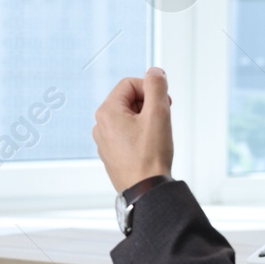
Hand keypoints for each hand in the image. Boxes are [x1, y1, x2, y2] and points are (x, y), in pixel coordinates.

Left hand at [92, 66, 173, 192]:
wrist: (146, 191)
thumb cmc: (150, 156)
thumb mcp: (158, 113)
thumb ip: (156, 87)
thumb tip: (154, 71)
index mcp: (106, 112)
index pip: (130, 84)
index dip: (150, 89)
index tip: (164, 103)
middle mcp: (100, 125)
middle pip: (129, 100)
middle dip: (149, 105)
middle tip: (163, 119)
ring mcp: (104, 141)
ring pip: (129, 118)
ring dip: (146, 120)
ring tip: (157, 136)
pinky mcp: (112, 154)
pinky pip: (127, 134)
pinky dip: (141, 135)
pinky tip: (150, 148)